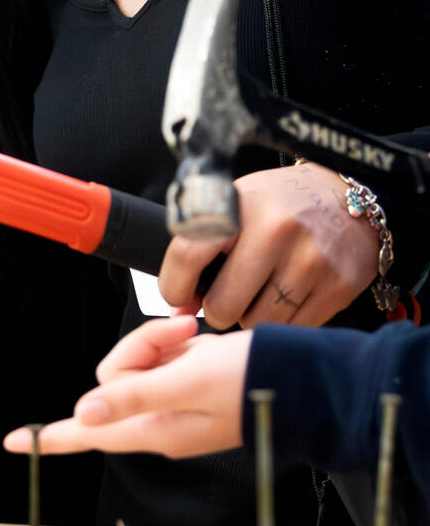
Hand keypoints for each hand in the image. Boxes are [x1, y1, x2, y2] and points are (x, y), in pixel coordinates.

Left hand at [3, 313, 251, 457]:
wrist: (302, 378)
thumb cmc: (252, 381)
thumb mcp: (188, 383)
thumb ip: (133, 396)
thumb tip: (83, 415)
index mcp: (153, 430)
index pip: (87, 435)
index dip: (49, 438)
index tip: (14, 442)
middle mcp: (157, 422)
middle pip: (112, 379)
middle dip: (139, 347)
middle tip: (180, 333)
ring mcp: (172, 405)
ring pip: (136, 364)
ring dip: (160, 340)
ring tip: (195, 335)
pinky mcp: (186, 388)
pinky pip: (161, 360)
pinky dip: (175, 344)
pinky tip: (199, 339)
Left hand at [159, 162, 378, 328]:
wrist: (350, 196)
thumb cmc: (279, 204)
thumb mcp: (237, 206)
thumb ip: (202, 249)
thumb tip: (180, 310)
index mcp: (241, 205)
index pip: (189, 255)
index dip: (174, 287)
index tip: (178, 298)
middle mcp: (276, 230)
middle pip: (223, 305)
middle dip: (218, 310)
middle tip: (227, 298)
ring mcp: (311, 259)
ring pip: (258, 323)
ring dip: (252, 318)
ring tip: (261, 294)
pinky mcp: (339, 285)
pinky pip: (294, 328)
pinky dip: (285, 322)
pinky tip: (289, 299)